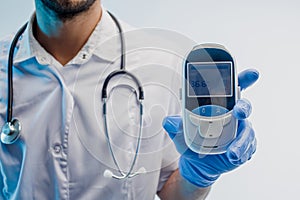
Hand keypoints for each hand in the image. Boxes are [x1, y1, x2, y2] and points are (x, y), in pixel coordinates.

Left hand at [162, 69, 258, 186]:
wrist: (198, 162)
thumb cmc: (192, 140)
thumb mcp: (181, 133)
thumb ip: (176, 126)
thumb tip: (169, 121)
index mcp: (218, 104)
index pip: (232, 88)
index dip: (243, 79)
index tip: (252, 74)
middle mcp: (232, 114)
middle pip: (243, 106)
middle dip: (243, 107)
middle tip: (239, 112)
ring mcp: (240, 130)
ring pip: (246, 131)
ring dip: (241, 141)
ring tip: (232, 152)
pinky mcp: (244, 145)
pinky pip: (247, 147)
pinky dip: (241, 152)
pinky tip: (233, 157)